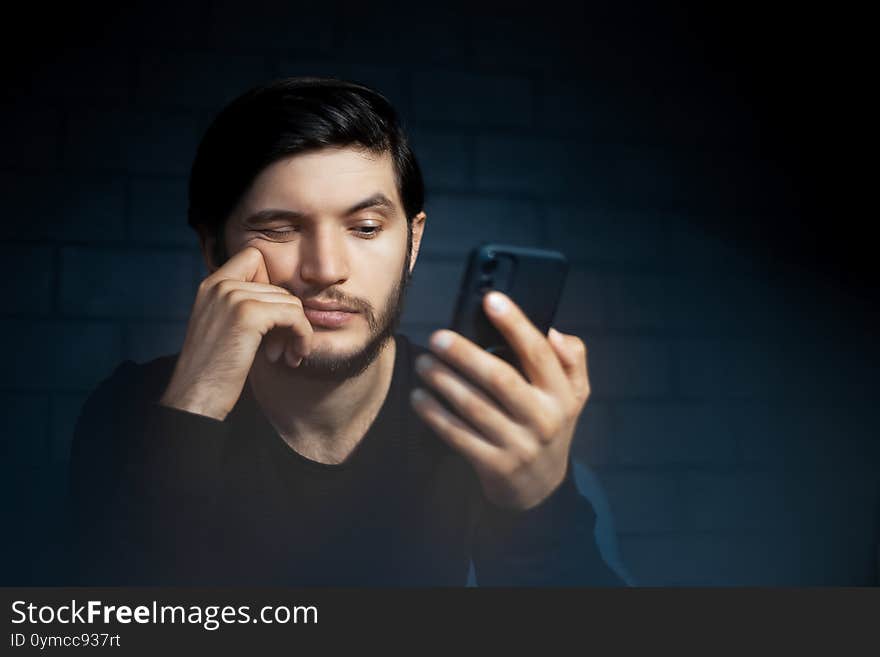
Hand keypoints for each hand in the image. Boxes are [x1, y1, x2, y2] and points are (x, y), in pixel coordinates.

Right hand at [159, 247, 313, 419]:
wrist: (195, 398)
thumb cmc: (213, 370)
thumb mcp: (222, 327)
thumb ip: (242, 305)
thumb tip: (283, 297)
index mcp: (211, 285)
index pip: (254, 257)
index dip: (272, 284)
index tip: (273, 318)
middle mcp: (219, 284)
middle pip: (278, 285)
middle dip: (288, 318)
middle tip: (284, 347)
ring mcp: (233, 296)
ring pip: (290, 301)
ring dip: (297, 331)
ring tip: (287, 355)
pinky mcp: (248, 315)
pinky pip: (294, 315)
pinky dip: (302, 336)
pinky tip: (294, 356)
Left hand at [410, 291, 589, 510]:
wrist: (541, 487)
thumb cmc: (549, 424)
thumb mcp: (574, 394)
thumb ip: (571, 359)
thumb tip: (555, 332)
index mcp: (562, 394)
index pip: (539, 353)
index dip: (515, 324)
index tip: (491, 300)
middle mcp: (543, 419)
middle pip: (500, 379)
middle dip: (465, 355)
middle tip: (438, 337)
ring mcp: (518, 445)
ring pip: (474, 407)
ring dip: (443, 381)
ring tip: (423, 362)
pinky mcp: (494, 466)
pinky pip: (458, 435)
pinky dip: (435, 415)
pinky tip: (419, 397)